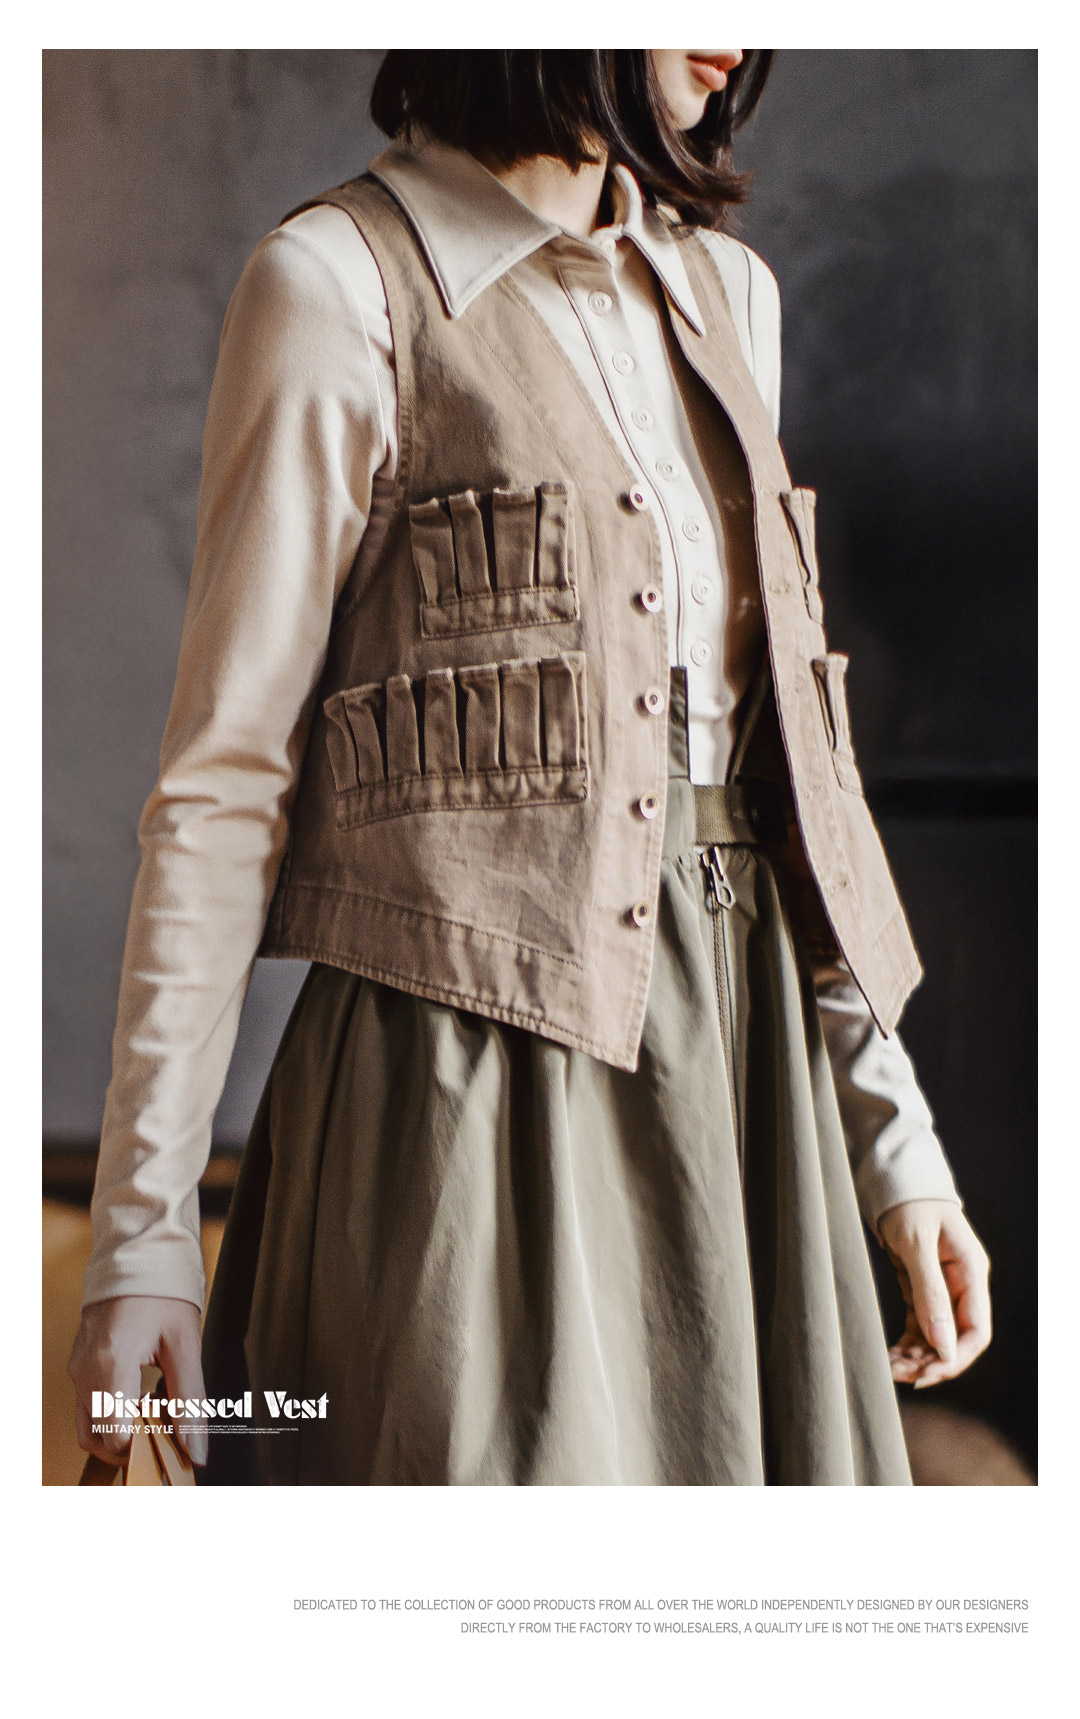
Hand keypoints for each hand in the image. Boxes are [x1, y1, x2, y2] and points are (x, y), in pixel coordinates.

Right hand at [68, 1296, 207, 1467]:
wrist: (139, 1254)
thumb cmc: (164, 1291)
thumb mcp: (187, 1344)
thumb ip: (191, 1400)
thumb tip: (196, 1449)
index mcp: (110, 1362)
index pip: (116, 1437)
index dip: (144, 1450)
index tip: (173, 1445)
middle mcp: (85, 1370)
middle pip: (98, 1440)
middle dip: (132, 1447)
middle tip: (168, 1433)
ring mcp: (78, 1368)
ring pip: (90, 1427)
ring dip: (121, 1433)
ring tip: (159, 1413)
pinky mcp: (79, 1365)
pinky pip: (90, 1406)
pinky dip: (114, 1416)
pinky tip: (145, 1400)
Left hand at [876, 1200, 991, 1388]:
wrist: (895, 1182)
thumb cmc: (910, 1204)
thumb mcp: (917, 1244)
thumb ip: (930, 1291)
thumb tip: (942, 1343)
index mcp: (970, 1273)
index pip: (976, 1330)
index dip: (954, 1357)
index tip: (925, 1373)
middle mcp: (962, 1285)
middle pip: (956, 1339)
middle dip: (930, 1360)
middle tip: (896, 1373)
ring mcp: (943, 1289)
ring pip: (936, 1336)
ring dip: (916, 1356)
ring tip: (888, 1367)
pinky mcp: (923, 1288)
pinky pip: (920, 1325)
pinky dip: (907, 1343)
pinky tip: (891, 1355)